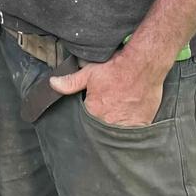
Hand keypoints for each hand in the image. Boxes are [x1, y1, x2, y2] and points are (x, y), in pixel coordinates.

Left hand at [49, 51, 163, 126]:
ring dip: (118, 124)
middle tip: (111, 106)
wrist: (143, 64)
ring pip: (118, 130)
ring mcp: (126, 124)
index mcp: (93, 111)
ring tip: (121, 111)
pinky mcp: (142, 123)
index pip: (87, 118)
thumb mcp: (89, 72)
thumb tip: (52, 83)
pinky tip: (132, 115)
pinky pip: (134, 131)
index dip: (91, 112)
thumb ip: (70, 82)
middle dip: (104, 119)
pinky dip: (132, 126)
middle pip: (102, 126)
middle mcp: (108, 122)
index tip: (98, 104)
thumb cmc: (117, 67)